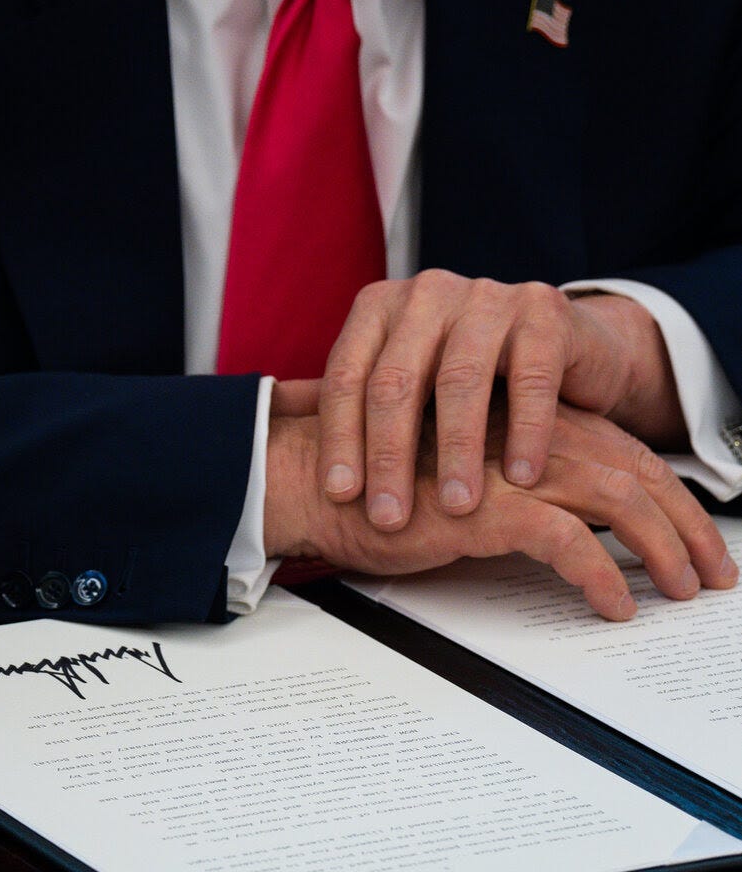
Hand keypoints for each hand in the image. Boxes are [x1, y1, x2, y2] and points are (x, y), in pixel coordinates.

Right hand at [265, 401, 736, 619]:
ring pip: (619, 499)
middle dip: (686, 524)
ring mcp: (509, 463)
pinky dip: (601, 575)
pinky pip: (569, 540)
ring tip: (682, 591)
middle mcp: (527, 431)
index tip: (695, 536)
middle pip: (636, 469)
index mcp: (526, 417)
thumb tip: (568, 516)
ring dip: (662, 549)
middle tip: (712, 573)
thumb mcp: (463, 470)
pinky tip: (615, 604)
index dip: (669, 493)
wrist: (318, 477)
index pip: (623, 448)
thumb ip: (513, 476)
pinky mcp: (486, 503)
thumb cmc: (384, 478)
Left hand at [317, 271, 685, 529]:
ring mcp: (487, 297)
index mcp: (381, 307)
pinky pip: (530, 378)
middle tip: (390, 515)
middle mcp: (427, 294)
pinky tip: (521, 476)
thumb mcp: (412, 379)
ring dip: (456, 451)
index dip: (340, 439)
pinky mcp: (543, 310)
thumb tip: (303, 455)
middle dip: (388, 456)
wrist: (564, 343)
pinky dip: (525, 431)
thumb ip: (365, 405)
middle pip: (395, 381)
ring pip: (459, 380)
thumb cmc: (474, 373)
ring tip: (456, 505)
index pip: (347, 376)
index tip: (341, 496)